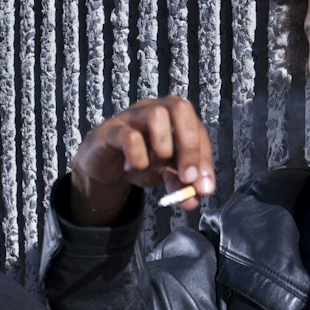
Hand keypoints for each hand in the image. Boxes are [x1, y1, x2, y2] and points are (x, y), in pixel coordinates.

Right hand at [70, 96, 215, 222]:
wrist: (104, 165)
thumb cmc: (139, 160)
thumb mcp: (165, 174)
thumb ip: (181, 184)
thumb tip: (193, 200)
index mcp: (175, 118)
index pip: (198, 129)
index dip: (205, 159)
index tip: (204, 187)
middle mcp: (156, 108)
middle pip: (181, 109)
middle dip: (190, 146)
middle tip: (188, 177)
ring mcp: (133, 116)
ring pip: (156, 114)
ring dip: (163, 146)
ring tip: (155, 164)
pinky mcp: (112, 130)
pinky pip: (129, 136)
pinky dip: (137, 157)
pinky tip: (133, 167)